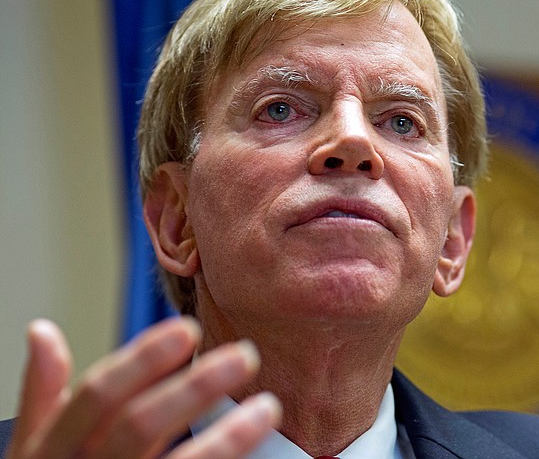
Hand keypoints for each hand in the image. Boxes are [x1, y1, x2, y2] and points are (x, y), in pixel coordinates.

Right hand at [6, 318, 280, 457]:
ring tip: (269, 407)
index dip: (142, 359)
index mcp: (51, 452)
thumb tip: (43, 331)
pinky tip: (259, 452)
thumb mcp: (33, 449)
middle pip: (140, 427)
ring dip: (228, 438)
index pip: (97, 397)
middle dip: (195, 388)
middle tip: (245, 355)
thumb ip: (42, 393)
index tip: (188, 328)